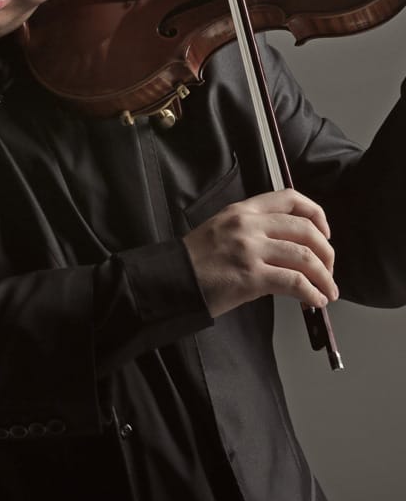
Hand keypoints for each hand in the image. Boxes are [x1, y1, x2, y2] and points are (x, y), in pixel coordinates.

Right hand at [183, 188, 338, 316]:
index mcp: (243, 210)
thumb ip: (254, 228)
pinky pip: (294, 283)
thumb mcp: (223, 228)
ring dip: (324, 277)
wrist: (171, 279)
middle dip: (327, 253)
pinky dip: (312, 293)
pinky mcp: (250, 277)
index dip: (316, 215)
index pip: (290, 198)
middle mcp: (249, 225)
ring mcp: (250, 250)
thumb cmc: (196, 260)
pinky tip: (314, 301)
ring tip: (328, 291)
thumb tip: (290, 246)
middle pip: (306, 230)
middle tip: (329, 270)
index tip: (324, 233)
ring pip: (305, 257)